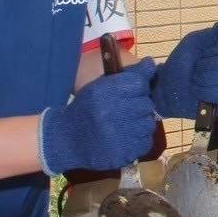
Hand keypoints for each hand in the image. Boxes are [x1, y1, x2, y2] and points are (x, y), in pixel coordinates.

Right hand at [39, 59, 157, 174]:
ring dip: (141, 124)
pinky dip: (139, 140)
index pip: (139, 83)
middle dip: (140, 106)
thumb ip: (129, 75)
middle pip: (146, 105)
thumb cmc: (86, 108)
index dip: (139, 87)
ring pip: (148, 124)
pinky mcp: (121, 154)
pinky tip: (127, 138)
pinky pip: (145, 143)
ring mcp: (117, 136)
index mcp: (104, 92)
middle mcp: (111, 112)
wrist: (66, 140)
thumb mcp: (101, 86)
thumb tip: (151, 62)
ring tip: (127, 125)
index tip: (132, 93)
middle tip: (128, 111)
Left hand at [151, 19, 217, 117]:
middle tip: (195, 69)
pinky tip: (198, 94)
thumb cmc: (180, 64)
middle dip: (207, 66)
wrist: (165, 89)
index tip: (203, 51)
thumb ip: (214, 33)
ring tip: (194, 82)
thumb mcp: (193, 43)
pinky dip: (205, 93)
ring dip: (204, 80)